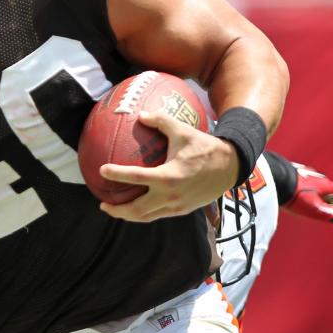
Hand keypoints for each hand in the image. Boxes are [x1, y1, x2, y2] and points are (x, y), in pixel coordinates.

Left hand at [98, 110, 238, 221]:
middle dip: (117, 210)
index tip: (101, 170)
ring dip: (128, 216)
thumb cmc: (205, 147)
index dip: (116, 174)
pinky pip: (158, 215)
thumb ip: (161, 120)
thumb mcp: (183, 130)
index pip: (136, 177)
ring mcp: (177, 206)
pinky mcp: (183, 211)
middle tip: (103, 204)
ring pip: (147, 217)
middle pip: (137, 209)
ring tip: (114, 210)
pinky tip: (136, 207)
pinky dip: (144, 214)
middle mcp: (171, 196)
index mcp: (168, 177)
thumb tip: (141, 115)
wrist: (231, 167)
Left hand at [284, 162, 332, 224]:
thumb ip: (331, 213)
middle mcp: (317, 175)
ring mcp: (303, 171)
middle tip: (326, 207)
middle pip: (327, 187)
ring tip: (310, 201)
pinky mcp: (291, 171)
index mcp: (326, 184)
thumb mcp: (315, 208)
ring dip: (314, 191)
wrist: (273, 178)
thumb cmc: (296, 195)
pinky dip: (303, 187)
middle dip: (328, 197)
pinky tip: (295, 192)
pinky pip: (301, 180)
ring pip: (313, 183)